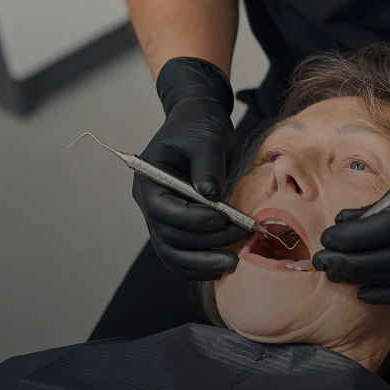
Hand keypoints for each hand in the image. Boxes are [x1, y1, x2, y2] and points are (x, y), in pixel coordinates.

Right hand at [132, 57, 248, 279]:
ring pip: (174, 253)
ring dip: (203, 262)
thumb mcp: (205, 138)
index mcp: (149, 179)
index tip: (221, 217)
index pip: (162, 209)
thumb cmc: (199, 125)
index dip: (191, 219)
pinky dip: (201, 265)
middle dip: (205, 244)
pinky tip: (223, 268)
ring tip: (234, 263)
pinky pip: (184, 253)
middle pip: (169, 237)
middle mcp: (151, 203)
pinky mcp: (182, 225)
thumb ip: (207, 165)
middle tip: (240, 237)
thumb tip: (210, 195)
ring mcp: (165, 217)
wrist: (200, 122)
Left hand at [312, 100, 389, 302]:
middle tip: (325, 263)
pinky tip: (370, 292)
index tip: (327, 238)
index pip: (381, 231)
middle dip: (352, 263)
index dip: (350, 239)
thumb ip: (381, 205)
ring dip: (369, 281)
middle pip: (389, 260)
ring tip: (342, 277)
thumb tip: (343, 225)